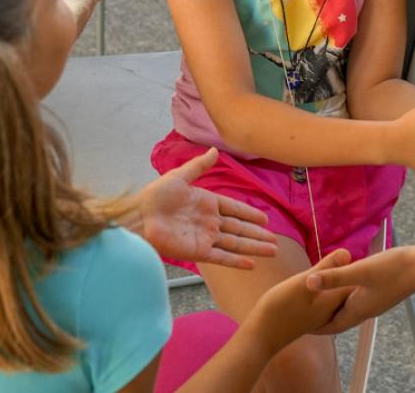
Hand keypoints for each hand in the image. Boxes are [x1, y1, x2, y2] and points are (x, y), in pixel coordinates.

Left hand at [135, 148, 277, 268]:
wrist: (139, 217)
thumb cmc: (155, 196)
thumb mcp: (180, 176)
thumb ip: (199, 166)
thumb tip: (215, 150)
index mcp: (206, 203)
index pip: (235, 209)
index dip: (250, 214)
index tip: (265, 219)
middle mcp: (209, 222)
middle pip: (239, 229)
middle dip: (258, 234)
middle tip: (276, 240)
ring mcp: (205, 238)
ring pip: (235, 243)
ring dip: (254, 247)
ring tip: (272, 251)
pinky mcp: (198, 252)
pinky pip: (221, 257)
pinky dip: (236, 261)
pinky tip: (251, 264)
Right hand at [247, 249, 353, 352]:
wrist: (262, 335)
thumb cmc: (280, 308)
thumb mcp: (303, 282)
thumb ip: (325, 268)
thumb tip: (348, 252)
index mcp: (333, 302)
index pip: (355, 282)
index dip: (360, 267)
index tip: (365, 254)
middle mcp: (331, 311)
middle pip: (348, 289)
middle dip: (351, 274)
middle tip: (358, 257)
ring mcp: (320, 316)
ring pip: (336, 295)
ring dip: (338, 282)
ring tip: (343, 266)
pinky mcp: (310, 317)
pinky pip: (326, 301)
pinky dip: (327, 290)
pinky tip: (324, 283)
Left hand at [304, 245, 414, 334]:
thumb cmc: (393, 268)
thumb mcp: (360, 271)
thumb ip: (334, 277)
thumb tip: (308, 283)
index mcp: (359, 309)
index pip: (333, 326)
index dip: (317, 328)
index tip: (301, 327)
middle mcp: (366, 309)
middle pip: (340, 320)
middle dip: (324, 320)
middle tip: (306, 317)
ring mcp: (375, 301)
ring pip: (350, 309)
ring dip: (335, 308)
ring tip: (320, 303)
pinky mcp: (381, 292)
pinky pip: (358, 300)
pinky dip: (346, 297)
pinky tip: (344, 285)